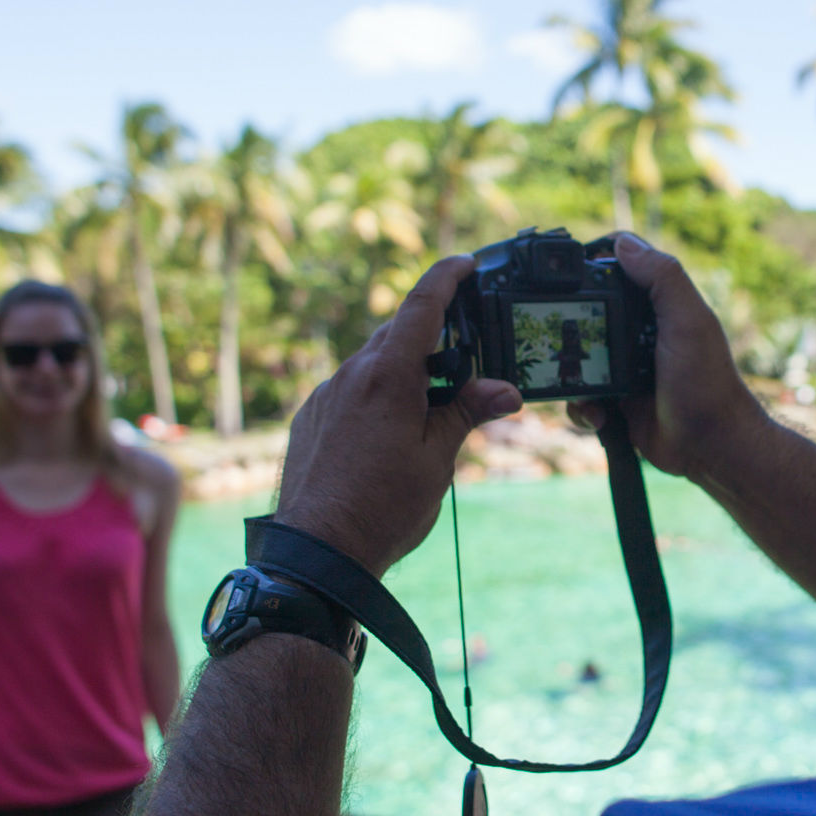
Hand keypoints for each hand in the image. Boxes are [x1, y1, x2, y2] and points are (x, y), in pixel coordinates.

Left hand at [277, 256, 523, 575]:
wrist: (317, 552)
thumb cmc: (382, 509)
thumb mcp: (438, 460)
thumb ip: (467, 414)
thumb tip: (505, 390)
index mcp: (389, 376)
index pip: (421, 306)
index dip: (446, 277)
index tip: (465, 263)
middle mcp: (351, 374)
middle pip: (397, 336)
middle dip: (430, 340)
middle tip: (461, 361)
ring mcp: (326, 394)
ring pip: (371, 364)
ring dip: (401, 373)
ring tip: (425, 412)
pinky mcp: (309, 416)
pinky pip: (348, 390)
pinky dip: (373, 396)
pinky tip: (385, 435)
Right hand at [569, 233, 769, 480]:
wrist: (710, 447)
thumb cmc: (707, 383)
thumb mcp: (689, 322)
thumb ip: (663, 279)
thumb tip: (621, 243)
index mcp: (657, 307)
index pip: (617, 271)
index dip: (590, 266)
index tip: (562, 273)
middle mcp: (638, 332)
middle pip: (586, 313)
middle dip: (568, 326)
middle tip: (554, 337)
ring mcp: (624, 367)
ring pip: (576, 357)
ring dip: (571, 373)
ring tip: (585, 388)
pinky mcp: (615, 401)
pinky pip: (581, 397)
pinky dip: (582, 408)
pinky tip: (600, 416)